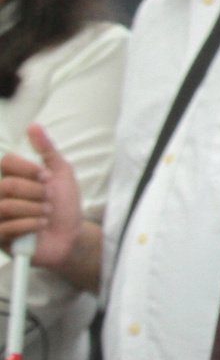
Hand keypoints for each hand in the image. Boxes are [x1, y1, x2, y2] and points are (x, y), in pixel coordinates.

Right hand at [0, 123, 84, 269]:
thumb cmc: (64, 203)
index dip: (29, 169)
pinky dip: (30, 225)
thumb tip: (33, 125)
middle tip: (49, 199)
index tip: (48, 177)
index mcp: (11, 177)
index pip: (6, 162)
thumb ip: (46, 149)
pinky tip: (40, 226)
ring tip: (46, 213)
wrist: (72, 234)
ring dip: (36, 209)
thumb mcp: (60, 172)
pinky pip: (6, 227)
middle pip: (7, 185)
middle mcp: (0, 195)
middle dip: (37, 192)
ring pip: (6, 206)